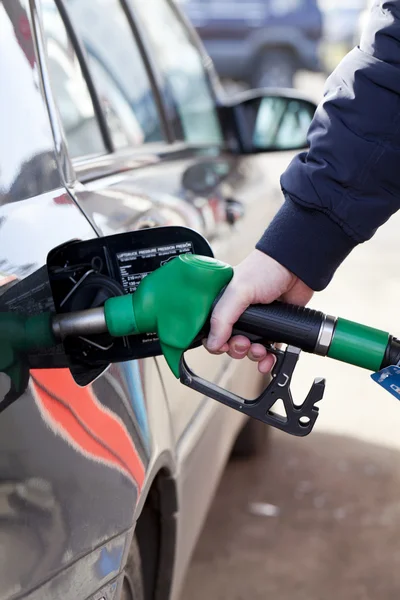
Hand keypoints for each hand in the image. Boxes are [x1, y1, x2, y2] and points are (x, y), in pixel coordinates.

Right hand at [206, 250, 313, 372]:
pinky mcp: (275, 328)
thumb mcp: (238, 291)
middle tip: (245, 343)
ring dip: (253, 355)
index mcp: (225, 303)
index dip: (216, 342)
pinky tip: (269, 360)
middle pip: (230, 343)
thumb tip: (212, 344)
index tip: (224, 346)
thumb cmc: (266, 269)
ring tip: (260, 350)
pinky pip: (267, 351)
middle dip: (237, 349)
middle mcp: (239, 313)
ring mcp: (258, 322)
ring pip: (249, 350)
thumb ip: (222, 318)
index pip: (212, 329)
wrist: (298, 268)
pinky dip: (267, 360)